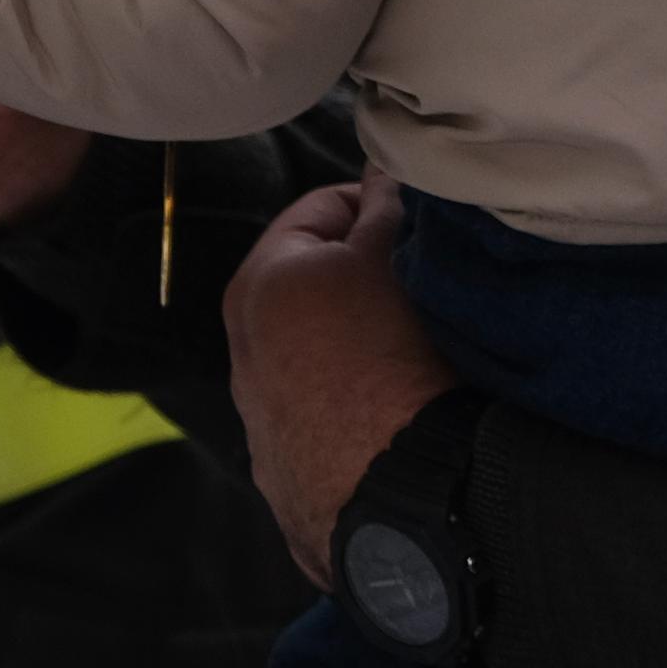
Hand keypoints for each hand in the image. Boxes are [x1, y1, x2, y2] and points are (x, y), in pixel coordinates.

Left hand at [224, 172, 450, 584]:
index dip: (373, 205)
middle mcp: (242, 356)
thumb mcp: (390, 260)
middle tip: (424, 284)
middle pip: (311, 289)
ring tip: (420, 354)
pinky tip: (402, 417)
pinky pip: (329, 427)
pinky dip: (359, 414)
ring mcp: (262, 428)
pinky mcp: (289, 485)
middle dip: (362, 277)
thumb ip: (380, 207)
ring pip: (318, 361)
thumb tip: (378, 170)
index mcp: (256, 288)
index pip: (318, 213)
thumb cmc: (394, 356)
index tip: (418, 221)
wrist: (408, 497)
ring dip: (358, 349)